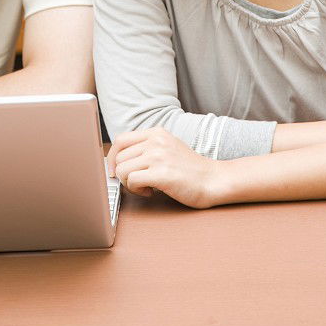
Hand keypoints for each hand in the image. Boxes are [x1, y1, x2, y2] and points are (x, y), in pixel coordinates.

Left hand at [106, 127, 224, 208]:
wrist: (213, 180)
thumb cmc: (190, 169)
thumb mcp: (168, 147)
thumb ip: (146, 147)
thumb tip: (117, 159)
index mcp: (156, 132)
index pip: (120, 140)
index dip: (112, 157)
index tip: (114, 170)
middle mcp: (156, 141)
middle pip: (119, 157)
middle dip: (123, 174)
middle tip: (138, 182)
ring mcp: (159, 156)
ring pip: (122, 170)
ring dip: (130, 183)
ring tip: (146, 187)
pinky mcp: (162, 173)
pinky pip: (132, 181)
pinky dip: (137, 190)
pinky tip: (151, 192)